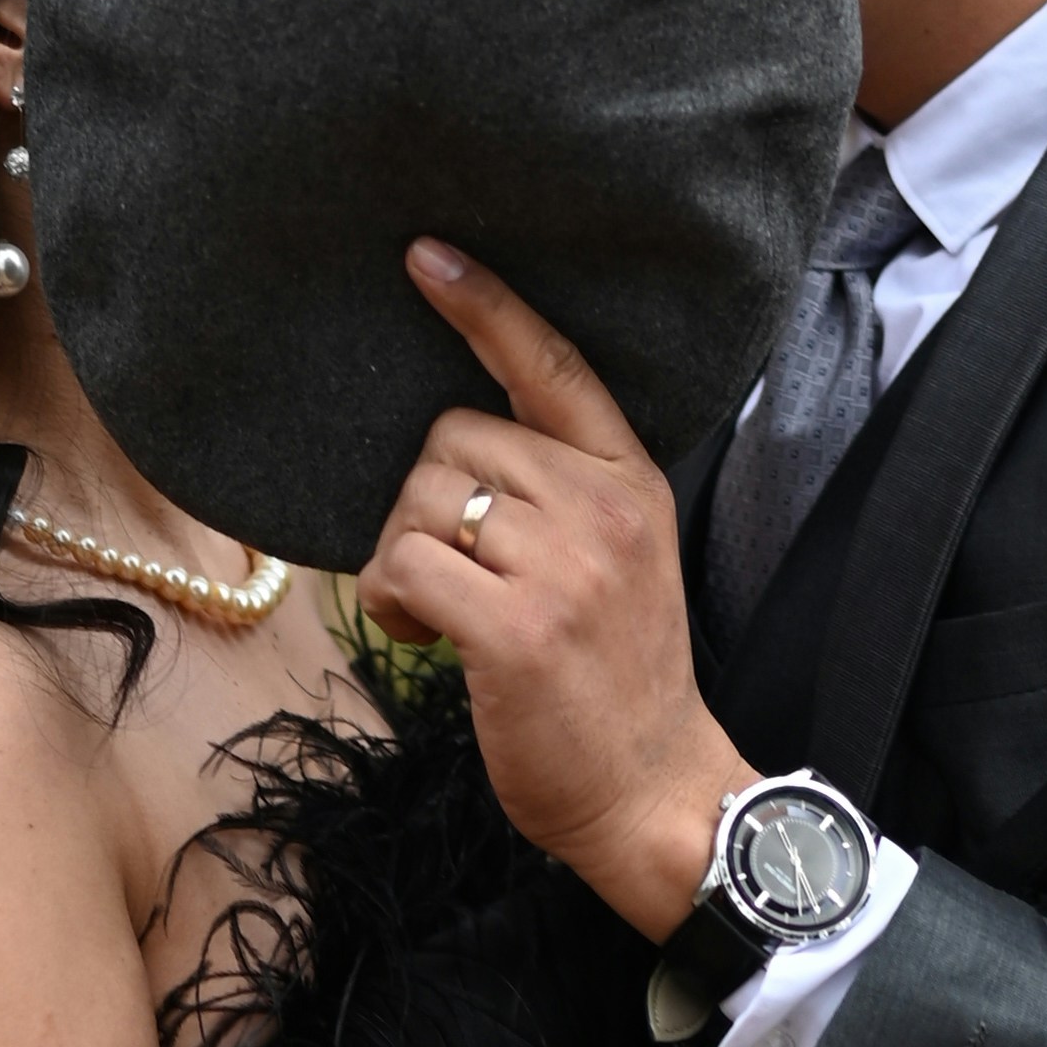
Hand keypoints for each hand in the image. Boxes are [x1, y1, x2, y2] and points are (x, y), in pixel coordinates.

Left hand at [363, 244, 741, 945]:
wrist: (654, 791)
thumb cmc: (617, 679)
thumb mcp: (622, 558)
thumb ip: (567, 491)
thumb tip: (455, 447)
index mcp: (632, 480)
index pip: (554, 367)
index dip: (486, 305)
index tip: (426, 254)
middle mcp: (604, 509)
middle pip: (453, 439)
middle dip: (426, 502)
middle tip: (453, 575)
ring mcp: (563, 568)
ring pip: (421, 500)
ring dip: (405, 556)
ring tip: (443, 613)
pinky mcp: (514, 629)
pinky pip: (403, 565)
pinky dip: (391, 601)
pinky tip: (425, 639)